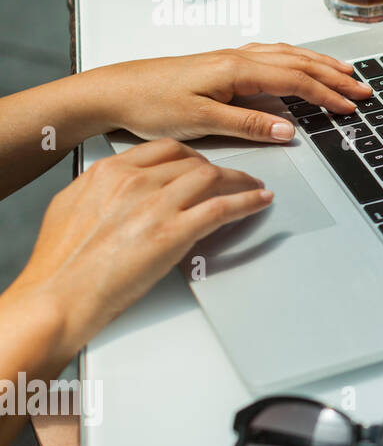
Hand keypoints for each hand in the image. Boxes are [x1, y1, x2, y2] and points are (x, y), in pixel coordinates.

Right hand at [6, 140, 271, 367]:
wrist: (59, 295)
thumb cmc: (60, 263)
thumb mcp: (71, 207)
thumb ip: (100, 191)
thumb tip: (115, 189)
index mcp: (109, 173)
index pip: (164, 150)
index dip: (192, 156)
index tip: (203, 163)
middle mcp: (134, 182)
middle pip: (193, 162)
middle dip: (219, 169)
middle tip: (234, 178)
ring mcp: (156, 206)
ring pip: (212, 178)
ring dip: (241, 181)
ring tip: (255, 187)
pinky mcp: (173, 233)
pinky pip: (222, 208)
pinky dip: (247, 202)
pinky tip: (260, 201)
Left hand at [83, 43, 371, 142]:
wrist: (114, 90)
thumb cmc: (149, 104)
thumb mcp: (200, 121)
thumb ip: (247, 125)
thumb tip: (289, 129)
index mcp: (236, 69)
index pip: (295, 80)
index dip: (327, 95)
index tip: (351, 108)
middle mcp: (237, 58)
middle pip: (299, 63)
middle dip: (334, 76)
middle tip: (363, 89)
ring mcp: (231, 58)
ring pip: (287, 55)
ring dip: (319, 64)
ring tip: (344, 72)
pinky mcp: (223, 64)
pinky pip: (272, 55)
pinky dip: (296, 59)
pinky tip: (300, 63)